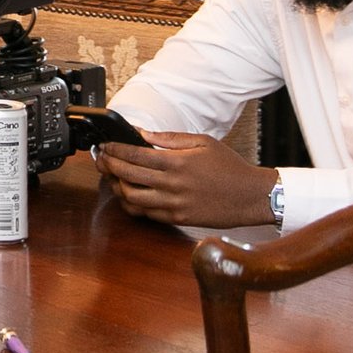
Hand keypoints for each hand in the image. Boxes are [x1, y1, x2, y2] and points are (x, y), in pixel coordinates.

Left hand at [97, 132, 277, 227]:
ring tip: (112, 176)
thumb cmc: (230, 168)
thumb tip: (143, 133)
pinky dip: (132, 203)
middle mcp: (172, 184)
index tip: (105, 145)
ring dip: (116, 186)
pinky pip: (145, 213)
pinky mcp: (177, 218)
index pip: (134, 155)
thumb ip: (170, 138)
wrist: (251, 196)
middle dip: (108, 165)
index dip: (114, 149)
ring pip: (131, 197)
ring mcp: (174, 204)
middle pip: (127, 175)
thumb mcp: (202, 142)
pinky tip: (129, 194)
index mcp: (177, 162)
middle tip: (101, 158)